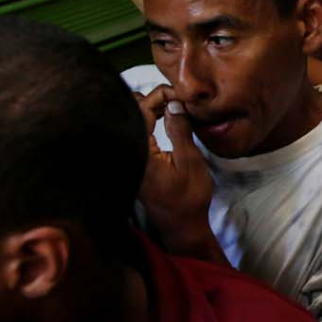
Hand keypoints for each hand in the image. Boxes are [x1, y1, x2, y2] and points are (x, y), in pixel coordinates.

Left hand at [135, 86, 214, 244]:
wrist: (181, 225)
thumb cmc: (189, 196)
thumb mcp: (190, 161)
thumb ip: (180, 130)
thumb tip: (174, 103)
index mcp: (140, 151)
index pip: (142, 110)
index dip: (160, 96)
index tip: (180, 95)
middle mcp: (130, 152)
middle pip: (134, 113)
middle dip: (154, 100)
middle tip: (178, 98)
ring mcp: (131, 157)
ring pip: (136, 121)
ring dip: (153, 109)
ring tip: (175, 104)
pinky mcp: (136, 161)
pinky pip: (139, 132)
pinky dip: (151, 120)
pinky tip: (166, 117)